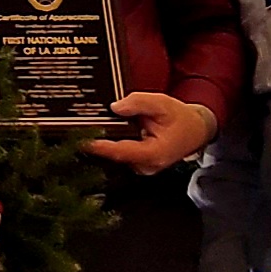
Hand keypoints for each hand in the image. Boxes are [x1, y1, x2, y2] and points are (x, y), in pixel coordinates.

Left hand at [84, 91, 218, 173]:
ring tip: (84, 128)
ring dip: (102, 142)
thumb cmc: (180, 118)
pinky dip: (111, 144)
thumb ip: (139, 103)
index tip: (82, 141)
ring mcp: (141, 168)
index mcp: (154, 154)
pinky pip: (120, 154)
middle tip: (75, 128)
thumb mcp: (162, 103)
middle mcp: (146, 166)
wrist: (195, 131)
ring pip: (116, 155)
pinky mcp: (137, 165)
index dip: (101, 147)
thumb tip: (115, 107)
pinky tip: (100, 132)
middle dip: (96, 141)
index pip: (121, 151)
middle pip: (115, 155)